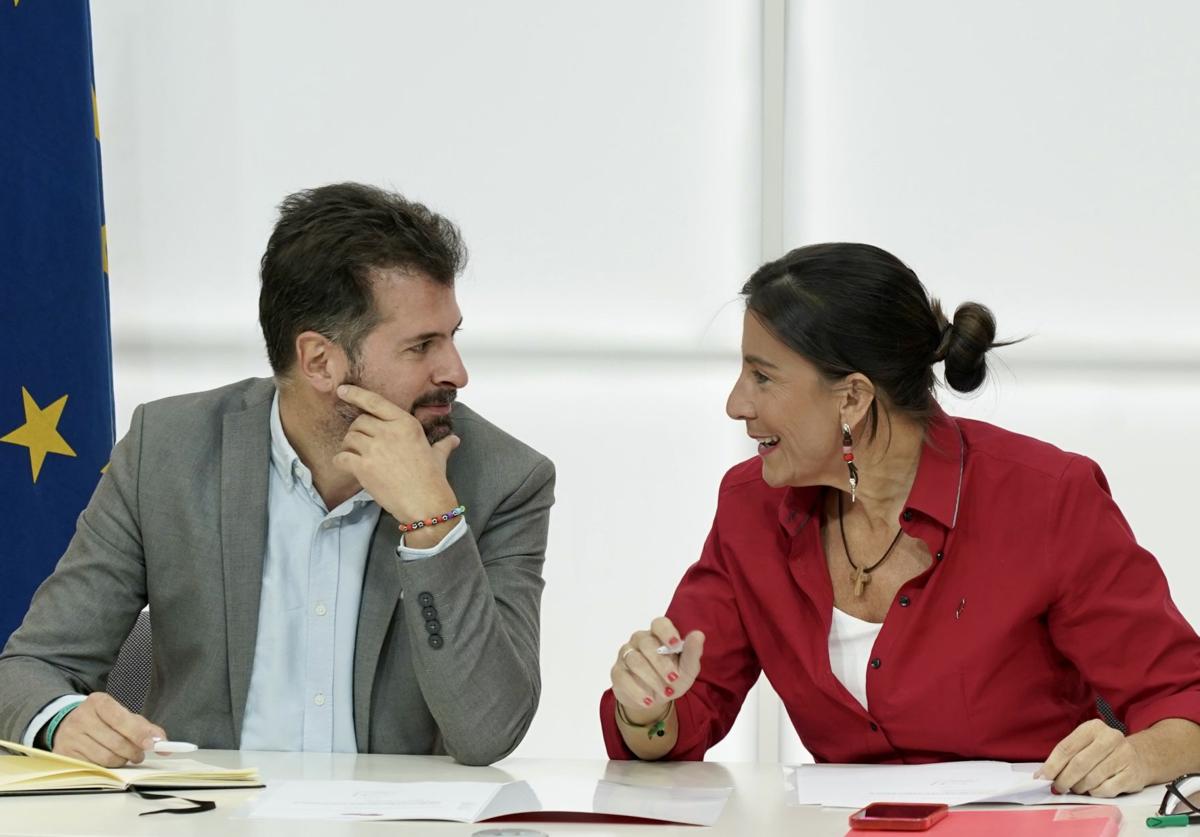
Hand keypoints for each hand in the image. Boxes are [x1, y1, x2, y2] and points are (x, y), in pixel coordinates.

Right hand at [51, 693, 165, 767]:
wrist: (69, 723)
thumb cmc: (103, 720)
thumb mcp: (124, 716)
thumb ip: (146, 728)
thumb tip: (164, 743)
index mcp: (98, 702)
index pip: (122, 720)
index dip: (138, 734)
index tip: (151, 744)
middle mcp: (81, 717)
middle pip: (116, 742)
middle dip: (133, 752)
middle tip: (139, 754)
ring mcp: (70, 736)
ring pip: (105, 757)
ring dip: (121, 761)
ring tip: (124, 756)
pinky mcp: (65, 753)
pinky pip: (93, 766)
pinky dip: (106, 767)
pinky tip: (108, 760)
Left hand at [333, 384, 459, 534]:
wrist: (425, 503)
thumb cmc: (433, 478)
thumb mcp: (438, 456)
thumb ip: (443, 444)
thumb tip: (454, 440)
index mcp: (405, 423)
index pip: (375, 402)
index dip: (356, 394)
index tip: (342, 390)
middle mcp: (388, 431)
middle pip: (360, 422)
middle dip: (358, 431)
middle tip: (363, 444)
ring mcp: (374, 448)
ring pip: (349, 438)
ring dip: (350, 446)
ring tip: (357, 456)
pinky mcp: (363, 467)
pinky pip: (342, 457)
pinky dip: (341, 461)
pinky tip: (347, 466)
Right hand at [610, 616, 704, 723]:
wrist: (654, 699)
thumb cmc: (672, 678)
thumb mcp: (687, 669)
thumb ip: (692, 653)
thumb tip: (698, 635)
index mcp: (658, 635)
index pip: (659, 623)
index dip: (666, 632)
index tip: (675, 645)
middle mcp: (640, 640)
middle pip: (646, 644)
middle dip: (662, 663)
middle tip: (674, 678)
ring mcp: (626, 655)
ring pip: (635, 661)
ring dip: (652, 679)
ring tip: (665, 693)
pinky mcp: (617, 672)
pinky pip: (622, 677)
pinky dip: (637, 691)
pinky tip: (648, 700)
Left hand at [1035, 719, 1147, 796]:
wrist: (1139, 758)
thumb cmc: (1103, 752)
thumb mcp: (1084, 745)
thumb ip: (1065, 756)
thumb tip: (1042, 775)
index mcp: (1093, 727)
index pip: (1067, 747)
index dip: (1052, 764)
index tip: (1042, 777)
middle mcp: (1110, 738)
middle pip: (1079, 763)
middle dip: (1064, 779)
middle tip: (1057, 788)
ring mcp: (1123, 756)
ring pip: (1092, 778)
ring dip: (1079, 787)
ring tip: (1075, 788)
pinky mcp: (1132, 774)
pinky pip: (1106, 789)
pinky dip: (1094, 793)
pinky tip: (1092, 790)